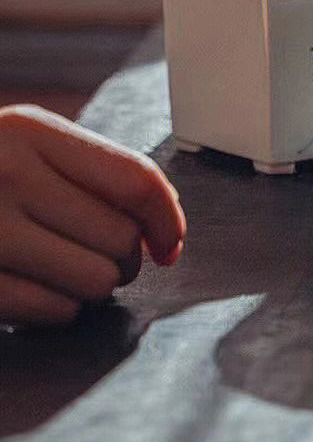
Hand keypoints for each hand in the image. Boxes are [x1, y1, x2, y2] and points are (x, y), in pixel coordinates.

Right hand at [0, 106, 185, 325]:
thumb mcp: (22, 147)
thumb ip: (89, 171)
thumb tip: (165, 226)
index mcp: (30, 132)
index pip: (135, 179)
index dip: (167, 220)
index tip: (168, 245)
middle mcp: (7, 174)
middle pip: (121, 238)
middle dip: (122, 259)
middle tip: (94, 256)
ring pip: (95, 280)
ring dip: (90, 288)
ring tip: (62, 273)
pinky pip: (53, 310)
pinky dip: (56, 310)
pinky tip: (35, 291)